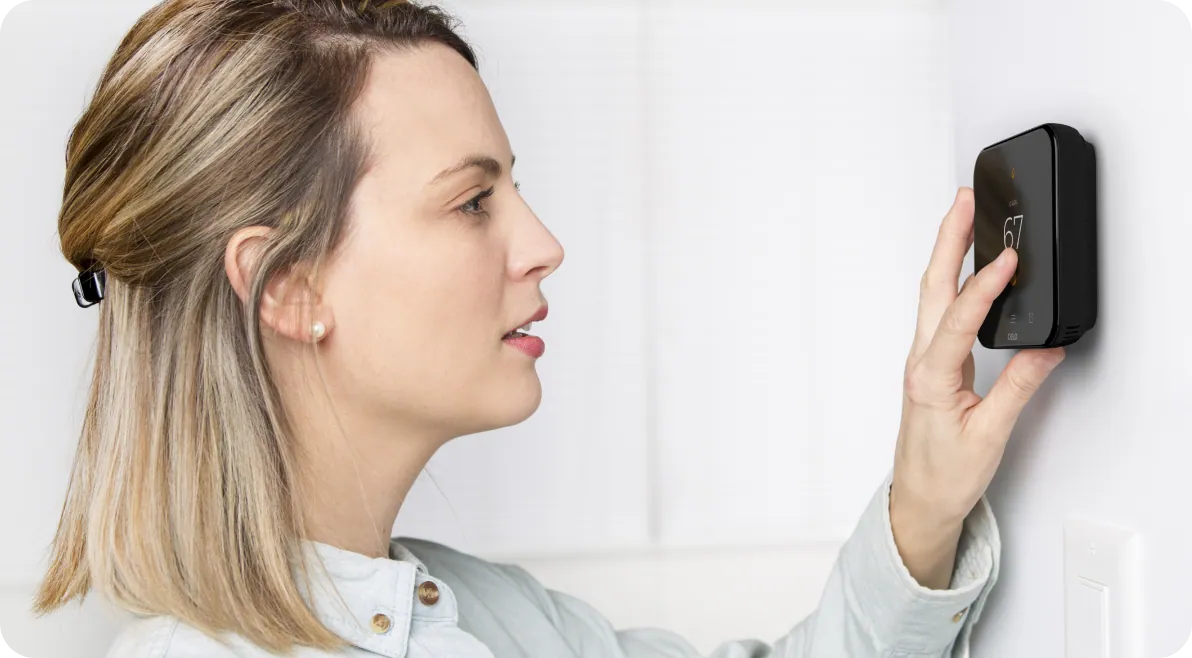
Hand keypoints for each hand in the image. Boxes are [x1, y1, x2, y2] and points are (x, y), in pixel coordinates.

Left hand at [889, 187, 1064, 589]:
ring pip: (932, 296)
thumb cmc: (944, 475)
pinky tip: (968, 270)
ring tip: (965, 219)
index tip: (1008, 259)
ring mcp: (923, 362)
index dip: (985, 287)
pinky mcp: (931, 365)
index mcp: (930, 378)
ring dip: (948, 255)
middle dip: (948, 241)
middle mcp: (920, 363)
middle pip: (933, 288)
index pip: (959, 320)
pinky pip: (940, 312)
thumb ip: (1018, 389)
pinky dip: (953, 282)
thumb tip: (1045, 350)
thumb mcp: (990, 435)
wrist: (919, 500)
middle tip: (964, 202)